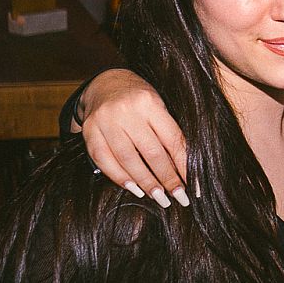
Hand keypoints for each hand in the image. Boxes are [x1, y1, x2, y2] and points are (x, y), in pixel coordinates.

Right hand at [78, 70, 189, 207]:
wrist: (106, 84)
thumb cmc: (140, 99)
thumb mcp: (159, 107)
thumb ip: (169, 133)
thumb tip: (183, 170)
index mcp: (150, 103)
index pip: (172, 140)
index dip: (183, 165)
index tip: (193, 186)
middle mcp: (126, 111)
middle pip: (151, 153)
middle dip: (167, 179)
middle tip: (179, 198)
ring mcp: (105, 122)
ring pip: (128, 160)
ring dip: (146, 183)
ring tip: (160, 198)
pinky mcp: (89, 132)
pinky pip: (104, 160)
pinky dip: (120, 177)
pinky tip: (134, 188)